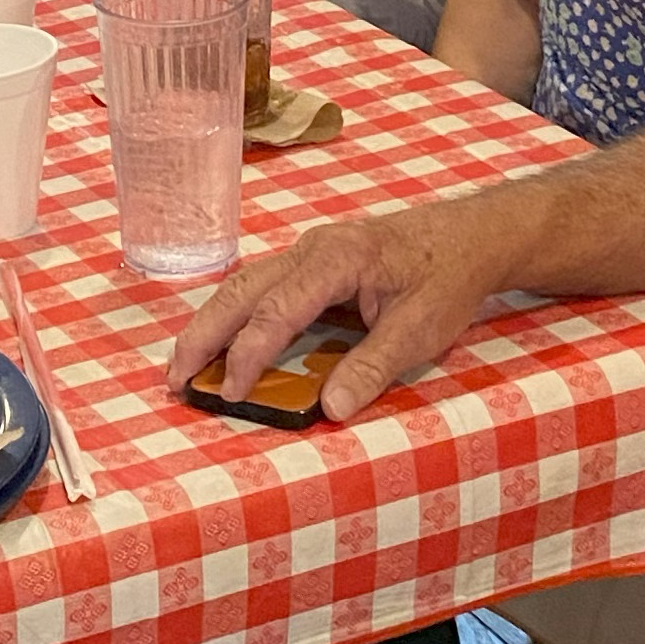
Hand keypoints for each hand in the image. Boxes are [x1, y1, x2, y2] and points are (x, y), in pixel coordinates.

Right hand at [167, 204, 497, 422]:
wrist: (470, 236)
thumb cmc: (446, 277)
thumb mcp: (420, 329)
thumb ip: (374, 366)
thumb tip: (330, 407)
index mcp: (336, 258)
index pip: (277, 309)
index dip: (249, 354)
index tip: (230, 394)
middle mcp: (311, 249)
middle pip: (241, 291)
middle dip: (203, 336)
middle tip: (175, 380)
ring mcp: (307, 252)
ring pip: (243, 286)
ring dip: (210, 326)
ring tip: (182, 368)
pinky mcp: (311, 263)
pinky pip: (260, 287)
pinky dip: (232, 316)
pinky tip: (220, 344)